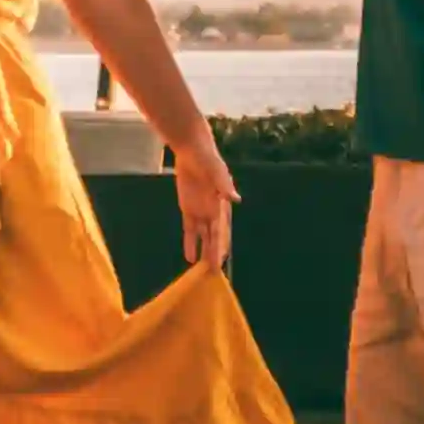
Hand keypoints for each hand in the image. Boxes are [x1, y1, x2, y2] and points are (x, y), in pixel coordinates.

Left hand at [171, 128, 237, 274]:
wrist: (192, 150)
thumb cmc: (207, 158)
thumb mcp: (215, 170)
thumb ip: (223, 184)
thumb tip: (235, 198)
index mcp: (222, 205)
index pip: (222, 230)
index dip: (221, 245)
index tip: (220, 260)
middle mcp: (213, 212)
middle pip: (214, 238)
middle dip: (214, 254)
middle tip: (213, 273)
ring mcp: (201, 212)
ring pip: (203, 238)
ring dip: (203, 252)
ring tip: (202, 271)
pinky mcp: (188, 210)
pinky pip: (189, 230)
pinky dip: (190, 243)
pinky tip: (189, 258)